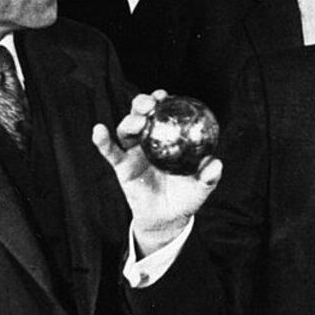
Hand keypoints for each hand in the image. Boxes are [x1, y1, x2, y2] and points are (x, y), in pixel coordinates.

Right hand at [93, 90, 222, 255]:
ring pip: (127, 129)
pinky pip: (110, 151)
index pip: (164, 113)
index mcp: (169, 138)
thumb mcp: (201, 187)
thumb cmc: (186, 197)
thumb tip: (215, 163)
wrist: (168, 218)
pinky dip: (102, 140)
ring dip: (130, 121)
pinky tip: (98, 130)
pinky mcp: (121, 166)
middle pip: (142, 114)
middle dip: (143, 103)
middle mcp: (150, 140)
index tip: (165, 95)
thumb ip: (209, 176)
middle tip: (150, 104)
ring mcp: (134, 152)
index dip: (163, 101)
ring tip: (138, 122)